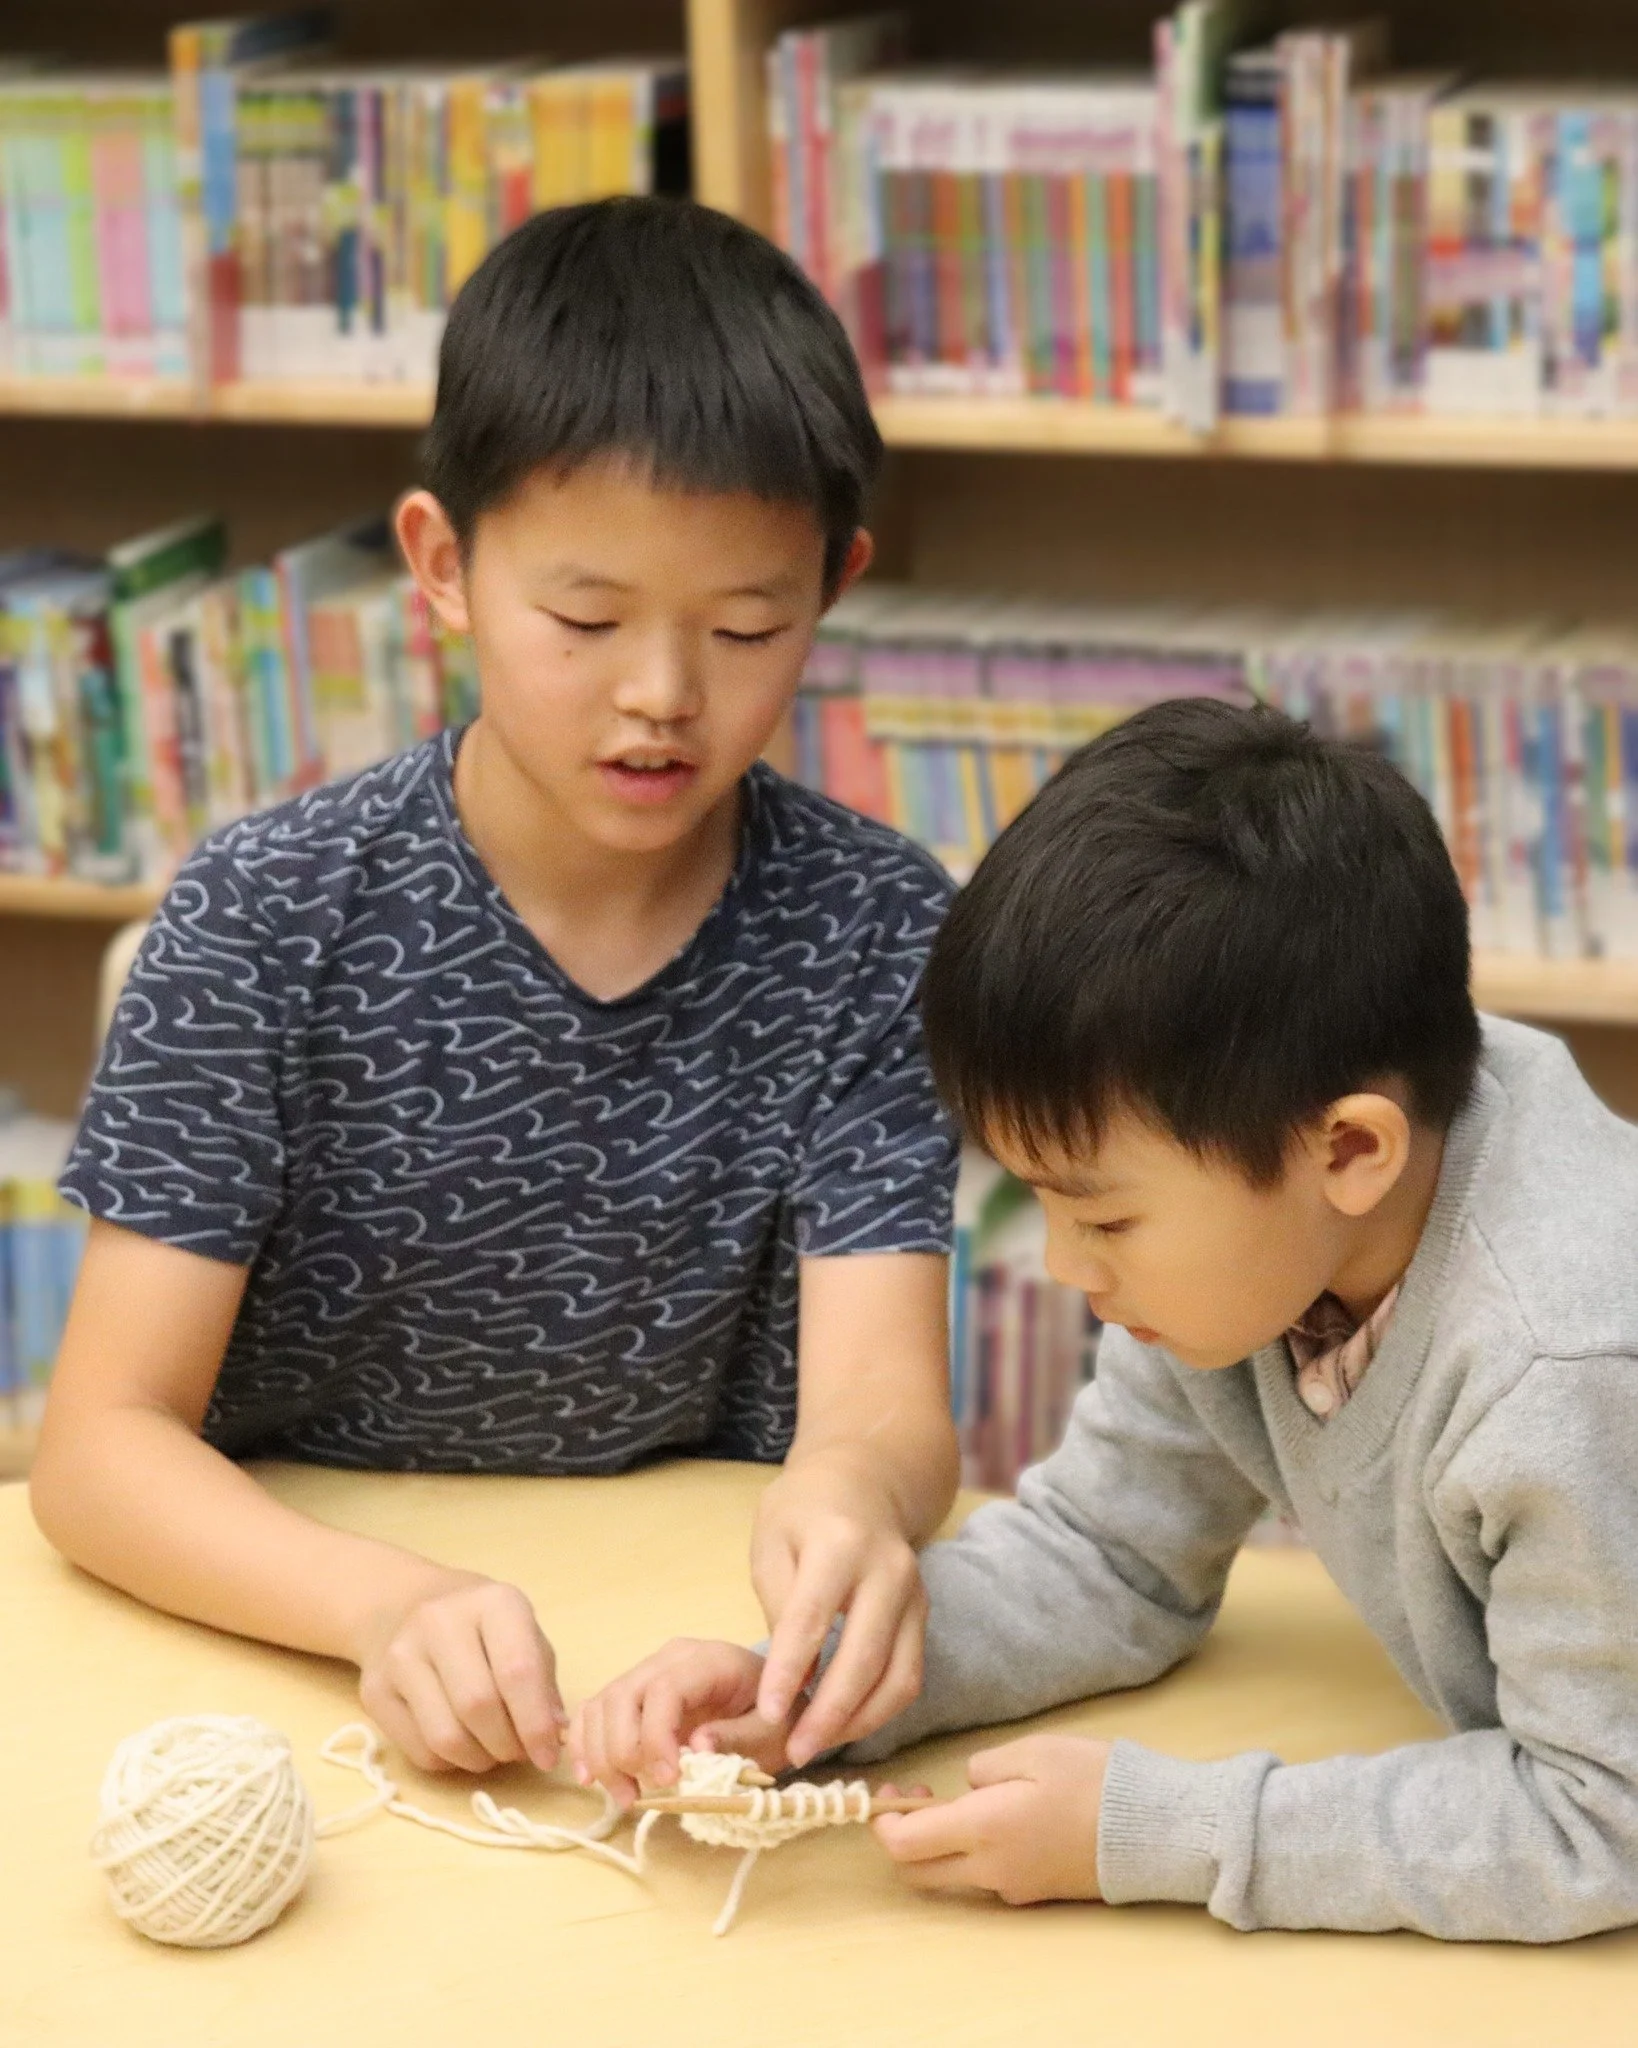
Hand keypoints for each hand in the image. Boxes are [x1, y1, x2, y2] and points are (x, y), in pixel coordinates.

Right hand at [351, 1568, 565, 1775]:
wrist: (402, 1605)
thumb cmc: (480, 1627)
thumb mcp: (523, 1634)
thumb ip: (542, 1682)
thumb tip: (555, 1736)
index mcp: (492, 1602)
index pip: (517, 1671)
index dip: (536, 1724)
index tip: (549, 1756)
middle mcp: (440, 1622)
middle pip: (478, 1707)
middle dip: (507, 1745)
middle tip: (519, 1752)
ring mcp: (400, 1655)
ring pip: (446, 1737)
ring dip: (479, 1759)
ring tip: (491, 1749)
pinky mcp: (373, 1691)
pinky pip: (420, 1751)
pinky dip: (450, 1762)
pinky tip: (461, 1743)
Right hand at [570, 1638, 793, 1804]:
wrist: (771, 1699)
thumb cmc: (774, 1715)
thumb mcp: (773, 1731)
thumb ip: (739, 1737)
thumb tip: (697, 1745)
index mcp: (709, 1660)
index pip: (665, 1689)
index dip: (656, 1736)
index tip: (666, 1780)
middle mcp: (671, 1658)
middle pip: (624, 1694)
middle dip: (622, 1751)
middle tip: (638, 1796)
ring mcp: (647, 1671)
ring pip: (603, 1703)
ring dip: (602, 1755)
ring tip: (624, 1797)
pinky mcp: (633, 1692)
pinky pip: (596, 1710)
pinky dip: (586, 1743)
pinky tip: (590, 1778)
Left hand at [752, 1464, 927, 1768]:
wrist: (862, 1482)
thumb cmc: (802, 1512)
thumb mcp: (770, 1541)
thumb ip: (779, 1603)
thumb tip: (795, 1677)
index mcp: (840, 1544)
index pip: (813, 1618)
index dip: (789, 1671)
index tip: (768, 1713)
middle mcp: (889, 1570)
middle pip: (864, 1656)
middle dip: (828, 1714)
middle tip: (794, 1751)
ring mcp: (915, 1595)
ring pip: (898, 1677)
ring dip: (858, 1723)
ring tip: (816, 1747)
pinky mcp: (924, 1616)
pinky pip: (909, 1677)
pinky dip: (879, 1711)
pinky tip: (844, 1726)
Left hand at [873, 1735, 1109, 1905]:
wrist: (1151, 1831)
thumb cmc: (1093, 1781)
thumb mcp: (1034, 1750)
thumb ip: (985, 1766)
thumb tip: (967, 1784)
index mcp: (982, 1830)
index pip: (904, 1846)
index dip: (883, 1821)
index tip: (891, 1790)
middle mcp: (990, 1869)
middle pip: (918, 1872)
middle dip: (904, 1837)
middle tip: (920, 1797)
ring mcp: (1014, 1887)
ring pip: (954, 1876)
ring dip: (942, 1844)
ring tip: (970, 1800)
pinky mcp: (1037, 1893)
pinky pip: (990, 1877)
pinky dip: (979, 1851)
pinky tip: (1007, 1818)